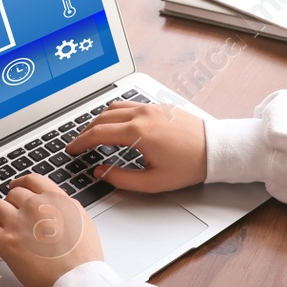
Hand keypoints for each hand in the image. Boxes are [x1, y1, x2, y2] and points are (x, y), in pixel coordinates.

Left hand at [0, 174, 102, 286]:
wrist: (76, 281)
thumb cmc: (83, 260)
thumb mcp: (84, 222)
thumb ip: (67, 208)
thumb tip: (57, 205)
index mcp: (56, 200)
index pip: (32, 180)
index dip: (21, 184)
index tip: (16, 188)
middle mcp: (36, 206)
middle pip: (12, 194)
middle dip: (11, 205)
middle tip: (11, 216)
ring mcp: (19, 223)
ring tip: (0, 227)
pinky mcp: (6, 242)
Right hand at [68, 101, 206, 192]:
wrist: (216, 149)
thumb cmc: (189, 165)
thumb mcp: (153, 182)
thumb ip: (121, 179)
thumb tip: (101, 172)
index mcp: (138, 132)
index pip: (98, 134)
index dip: (80, 142)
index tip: (70, 149)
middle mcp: (142, 115)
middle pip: (102, 118)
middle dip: (85, 131)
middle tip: (78, 143)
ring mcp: (151, 107)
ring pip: (114, 107)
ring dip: (100, 119)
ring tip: (94, 133)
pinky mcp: (159, 106)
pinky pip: (129, 104)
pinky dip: (115, 113)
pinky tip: (116, 124)